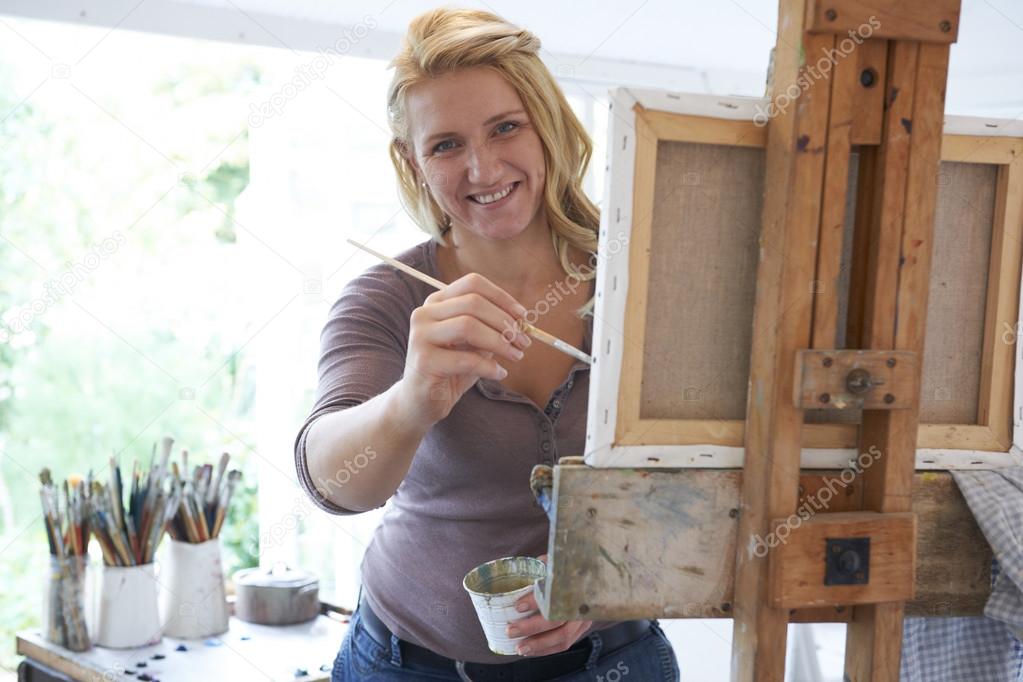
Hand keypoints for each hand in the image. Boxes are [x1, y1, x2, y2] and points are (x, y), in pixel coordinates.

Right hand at [398, 272, 530, 425]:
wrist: (421, 402)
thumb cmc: (451, 370)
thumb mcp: (473, 344)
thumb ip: (490, 328)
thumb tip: (521, 321)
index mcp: (437, 302)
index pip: (472, 284)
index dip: (501, 297)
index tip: (522, 316)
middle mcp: (425, 313)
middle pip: (473, 303)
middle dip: (504, 322)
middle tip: (524, 341)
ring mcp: (421, 336)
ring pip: (468, 326)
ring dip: (499, 342)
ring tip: (516, 356)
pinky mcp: (424, 361)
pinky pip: (465, 359)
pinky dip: (489, 367)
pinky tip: (499, 373)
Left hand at [507, 555, 591, 656]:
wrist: (591, 577)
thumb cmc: (567, 569)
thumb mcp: (555, 563)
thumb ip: (540, 567)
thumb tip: (519, 574)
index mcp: (574, 583)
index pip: (553, 594)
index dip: (535, 601)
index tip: (518, 606)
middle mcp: (580, 603)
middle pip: (556, 620)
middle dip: (531, 628)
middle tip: (511, 631)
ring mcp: (583, 619)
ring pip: (562, 637)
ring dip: (539, 645)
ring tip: (520, 648)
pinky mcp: (581, 629)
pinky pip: (565, 644)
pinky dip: (547, 650)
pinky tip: (531, 651)